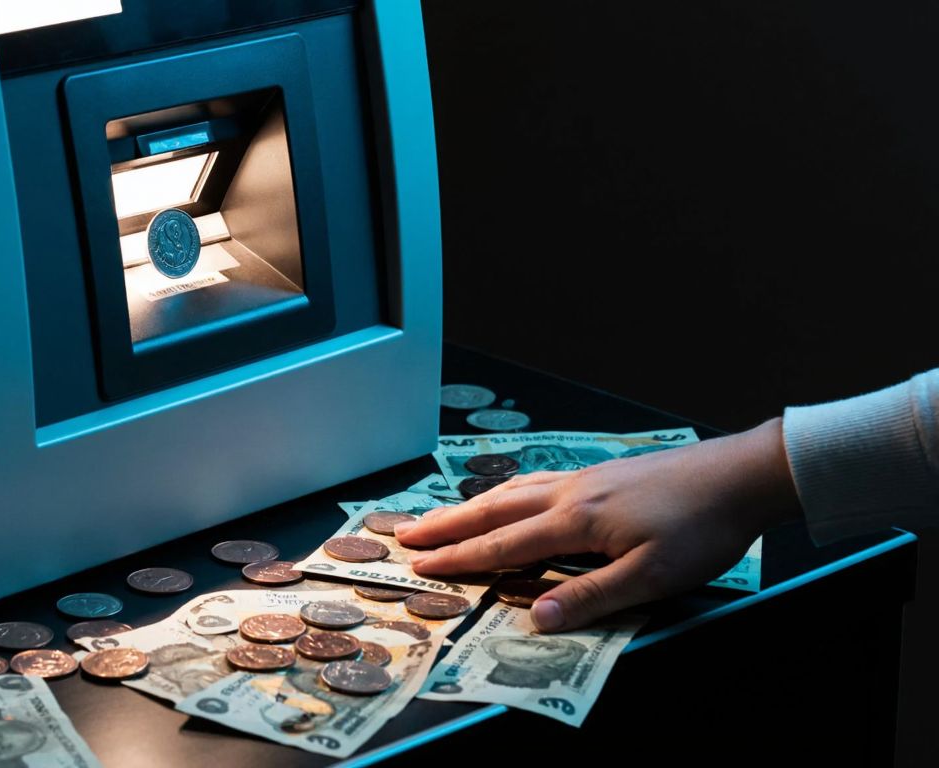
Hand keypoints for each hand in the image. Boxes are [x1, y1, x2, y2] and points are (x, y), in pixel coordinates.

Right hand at [395, 419, 801, 631]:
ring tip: (440, 515)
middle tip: (405, 534)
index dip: (459, 557)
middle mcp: (569, 493)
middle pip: (493, 509)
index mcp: (575, 521)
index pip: (503, 544)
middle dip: (447, 525)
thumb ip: (592, 597)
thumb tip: (537, 618)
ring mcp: (585, 478)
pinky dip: (506, 490)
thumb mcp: (653, 576)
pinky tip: (509, 494)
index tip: (419, 564)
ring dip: (470, 506)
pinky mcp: (602, 473)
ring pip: (511, 490)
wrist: (741, 474)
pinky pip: (536, 481)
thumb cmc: (701, 528)